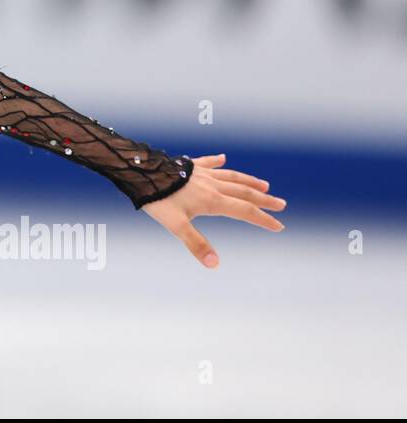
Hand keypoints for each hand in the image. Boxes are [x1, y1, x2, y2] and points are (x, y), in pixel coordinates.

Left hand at [140, 153, 283, 268]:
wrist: (140, 172)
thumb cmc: (158, 199)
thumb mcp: (176, 226)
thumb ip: (196, 244)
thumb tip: (214, 264)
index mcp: (212, 201)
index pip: (245, 211)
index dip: (263, 219)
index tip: (279, 226)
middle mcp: (211, 185)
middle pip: (244, 192)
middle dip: (264, 200)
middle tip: (282, 204)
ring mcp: (201, 174)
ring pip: (231, 176)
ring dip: (249, 181)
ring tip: (264, 184)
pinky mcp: (189, 165)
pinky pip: (208, 163)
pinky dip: (218, 161)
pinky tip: (223, 158)